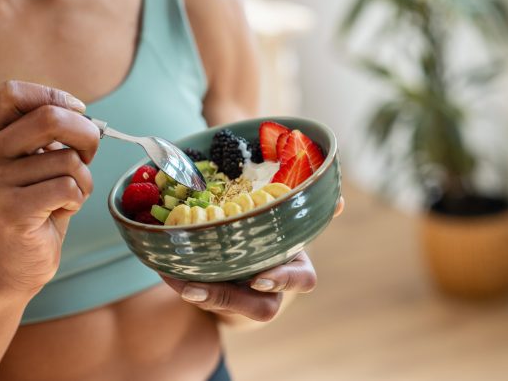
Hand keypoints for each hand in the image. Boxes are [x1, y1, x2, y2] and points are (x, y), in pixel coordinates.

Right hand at [0, 80, 98, 294]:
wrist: (15, 265)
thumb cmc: (38, 209)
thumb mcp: (39, 165)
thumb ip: (50, 136)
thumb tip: (83, 114)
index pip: (12, 92)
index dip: (52, 95)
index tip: (78, 112)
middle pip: (49, 118)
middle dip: (86, 134)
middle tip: (89, 153)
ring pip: (67, 159)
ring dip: (83, 178)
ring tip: (67, 196)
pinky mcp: (10, 210)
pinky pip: (67, 187)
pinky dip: (78, 198)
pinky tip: (62, 210)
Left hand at [161, 197, 343, 321]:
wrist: (253, 269)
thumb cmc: (274, 240)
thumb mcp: (291, 225)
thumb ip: (308, 212)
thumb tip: (340, 201)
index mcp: (295, 268)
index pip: (301, 280)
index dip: (282, 279)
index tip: (258, 277)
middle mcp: (272, 290)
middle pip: (261, 306)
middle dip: (228, 298)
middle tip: (197, 288)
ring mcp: (246, 300)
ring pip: (227, 306)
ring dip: (201, 295)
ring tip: (178, 281)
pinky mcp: (221, 302)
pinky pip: (204, 300)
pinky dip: (183, 284)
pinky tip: (167, 269)